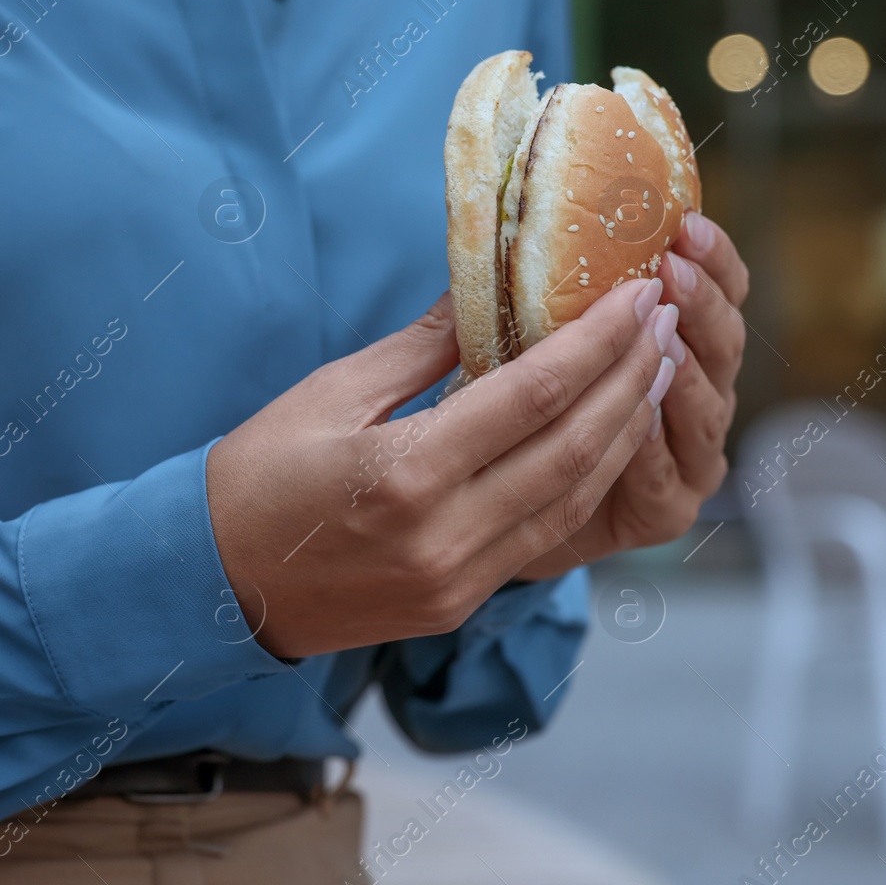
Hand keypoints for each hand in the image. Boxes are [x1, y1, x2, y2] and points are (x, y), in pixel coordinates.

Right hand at [206, 279, 673, 658]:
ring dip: (625, 429)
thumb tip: (488, 282)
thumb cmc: (259, 477)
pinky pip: (548, 536)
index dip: (598, 340)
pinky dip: (589, 480)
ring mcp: (459, 578)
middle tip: (667, 319)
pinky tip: (612, 436)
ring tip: (657, 368)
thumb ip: (423, 345)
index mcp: (406, 474)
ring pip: (574, 497)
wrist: (218, 588)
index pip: (534, 396)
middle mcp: (444, 535)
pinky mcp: (462, 602)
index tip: (638, 292)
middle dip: (631, 378)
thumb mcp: (334, 393)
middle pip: (574, 448)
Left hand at [515, 212, 747, 578]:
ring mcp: (689, 457)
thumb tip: (502, 230)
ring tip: (662, 334)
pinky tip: (641, 415)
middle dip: (701, 304)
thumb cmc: (511, 411)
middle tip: (671, 269)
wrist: (499, 510)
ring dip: (684, 371)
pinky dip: (653, 448)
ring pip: (705, 410)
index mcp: (683, 341)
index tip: (684, 222)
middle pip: (724, 345)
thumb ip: (530, 298)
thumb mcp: (514, 342)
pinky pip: (666, 478)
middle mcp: (699, 397)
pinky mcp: (666, 512)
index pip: (724, 290)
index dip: (713, 258)